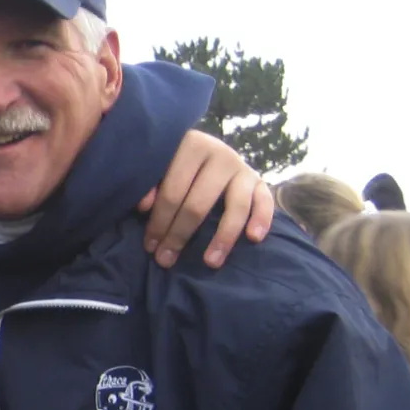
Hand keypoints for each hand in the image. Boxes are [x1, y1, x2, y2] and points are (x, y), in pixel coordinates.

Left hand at [137, 131, 272, 268]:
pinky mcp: (259, 180)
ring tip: (210, 262)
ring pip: (236, 206)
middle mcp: (220, 154)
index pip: (172, 191)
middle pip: (198, 203)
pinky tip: (254, 238)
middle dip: (180, 235)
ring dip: (223, 237)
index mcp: (191, 147)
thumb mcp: (159, 168)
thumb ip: (150, 184)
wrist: (205, 150)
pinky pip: (265, 201)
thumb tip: (144, 206)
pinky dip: (262, 219)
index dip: (159, 221)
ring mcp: (242, 167)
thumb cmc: (174, 165)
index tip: (149, 247)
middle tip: (166, 260)